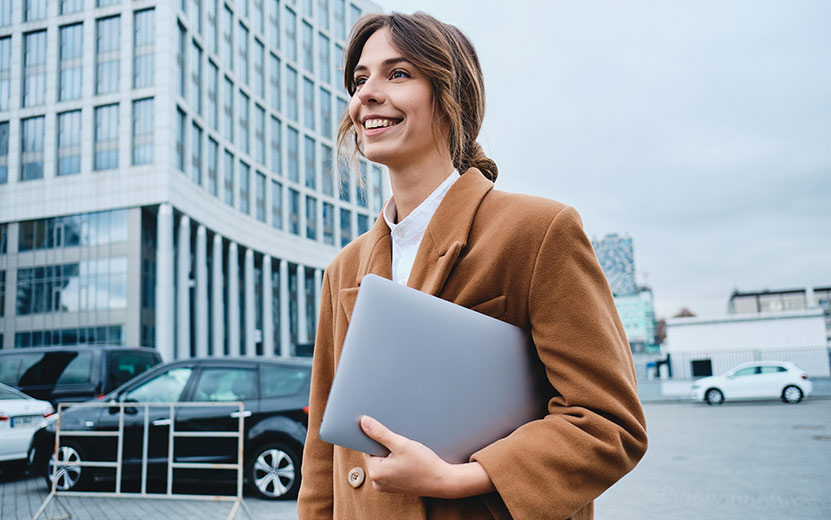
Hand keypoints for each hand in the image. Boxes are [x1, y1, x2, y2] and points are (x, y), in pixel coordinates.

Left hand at [359, 415, 494, 497]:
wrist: (444, 481)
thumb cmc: (425, 464)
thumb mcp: (402, 444)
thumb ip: (380, 433)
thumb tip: (363, 422)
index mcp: (375, 472)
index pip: (367, 448)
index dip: (375, 438)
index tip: (386, 432)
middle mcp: (377, 482)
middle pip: (375, 455)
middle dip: (385, 446)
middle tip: (401, 443)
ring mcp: (386, 486)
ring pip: (383, 462)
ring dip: (391, 454)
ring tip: (406, 452)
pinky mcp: (394, 487)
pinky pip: (390, 470)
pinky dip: (396, 462)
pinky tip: (408, 460)